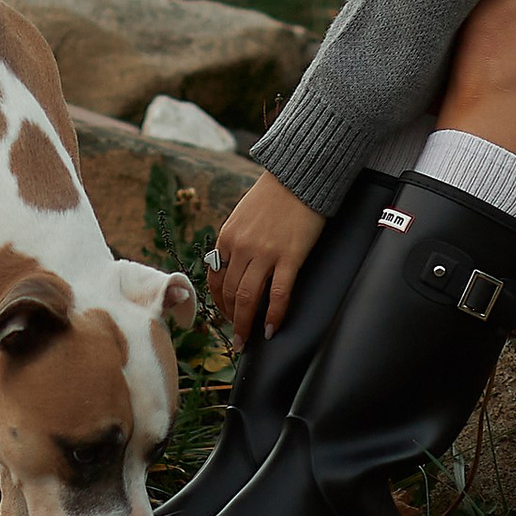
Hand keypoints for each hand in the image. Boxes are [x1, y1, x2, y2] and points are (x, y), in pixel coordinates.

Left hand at [207, 174, 326, 345]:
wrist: (298, 176)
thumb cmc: (272, 196)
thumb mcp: (242, 216)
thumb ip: (235, 241)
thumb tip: (232, 269)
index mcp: (226, 237)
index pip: (216, 279)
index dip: (220, 303)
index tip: (226, 316)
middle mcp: (241, 247)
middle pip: (231, 294)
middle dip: (232, 320)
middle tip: (238, 337)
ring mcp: (265, 253)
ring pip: (249, 299)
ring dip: (247, 324)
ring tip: (249, 340)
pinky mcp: (290, 257)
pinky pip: (279, 295)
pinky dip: (274, 315)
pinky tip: (272, 328)